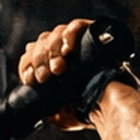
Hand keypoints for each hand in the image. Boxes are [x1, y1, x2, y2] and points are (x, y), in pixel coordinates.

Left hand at [18, 16, 92, 130]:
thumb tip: (32, 105)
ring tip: (58, 70)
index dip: (27, 65)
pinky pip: (77, 25)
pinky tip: (68, 49)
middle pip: (42, 42)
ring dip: (52, 51)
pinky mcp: (94, 34)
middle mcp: (64, 49)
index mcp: (54, 62)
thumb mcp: (59, 114)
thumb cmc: (88, 111)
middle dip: (39, 61)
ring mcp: (79, 41)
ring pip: (56, 33)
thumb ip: (45, 107)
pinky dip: (69, 35)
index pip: (32, 53)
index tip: (30, 80)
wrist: (111, 110)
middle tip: (44, 78)